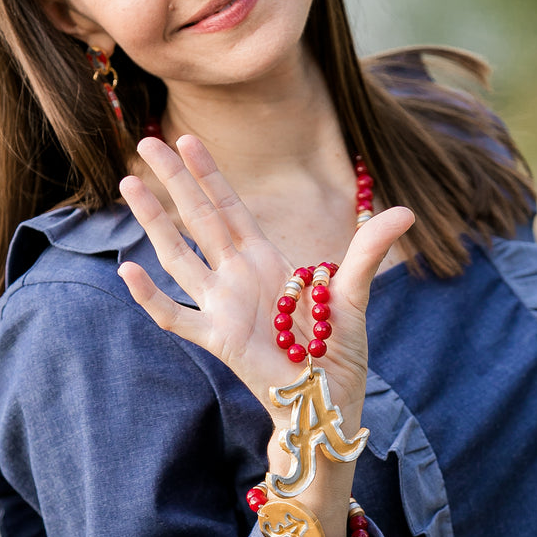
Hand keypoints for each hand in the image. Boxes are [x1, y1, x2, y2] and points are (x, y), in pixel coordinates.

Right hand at [117, 134, 414, 426]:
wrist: (326, 398)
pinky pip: (176, 317)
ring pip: (179, 256)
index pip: (229, 207)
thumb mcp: (355, 294)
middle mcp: (237, 277)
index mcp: (266, 260)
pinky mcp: (218, 339)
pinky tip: (130, 272)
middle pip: (198, 220)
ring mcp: (223, 307)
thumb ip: (369, 250)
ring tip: (130, 186)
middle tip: (146, 143)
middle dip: (174, 181)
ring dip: (155, 223)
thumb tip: (406, 211)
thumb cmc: (337, 350)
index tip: (187, 138)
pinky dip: (152, 297)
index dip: (208, 174)